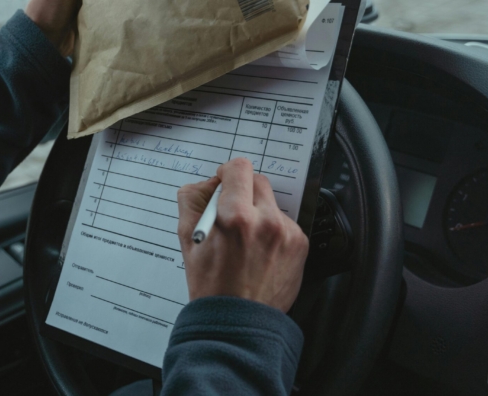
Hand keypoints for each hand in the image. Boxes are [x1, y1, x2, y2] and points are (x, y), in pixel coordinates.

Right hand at [176, 158, 308, 311]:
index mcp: (235, 216)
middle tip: (232, 211)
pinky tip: (260, 251)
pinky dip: (272, 230)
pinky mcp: (300, 245)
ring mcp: (287, 233)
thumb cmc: (210, 283)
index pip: (239, 168)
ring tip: (246, 239)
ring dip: (258, 211)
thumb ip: (192, 200)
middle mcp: (266, 220)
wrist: (238, 320)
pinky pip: (284, 222)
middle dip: (243, 191)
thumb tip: (207, 183)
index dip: (227, 173)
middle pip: (258, 180)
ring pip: (272, 202)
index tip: (223, 183)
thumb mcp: (186, 239)